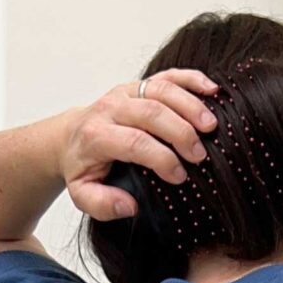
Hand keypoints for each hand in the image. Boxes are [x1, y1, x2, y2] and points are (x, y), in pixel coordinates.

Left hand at [61, 69, 219, 220]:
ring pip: (161, 90)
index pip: (134, 142)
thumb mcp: (82, 193)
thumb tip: (129, 206)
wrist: (71, 137)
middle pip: (151, 112)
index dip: (161, 158)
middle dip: (180, 133)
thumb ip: (102, 204)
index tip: (179, 176)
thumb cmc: (83, 167)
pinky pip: (167, 76)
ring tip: (211, 127)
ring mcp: (126, 91)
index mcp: (96, 135)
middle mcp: (110, 108)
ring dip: (190, 106)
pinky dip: (191, 79)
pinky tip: (212, 90)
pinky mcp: (140, 84)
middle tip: (199, 155)